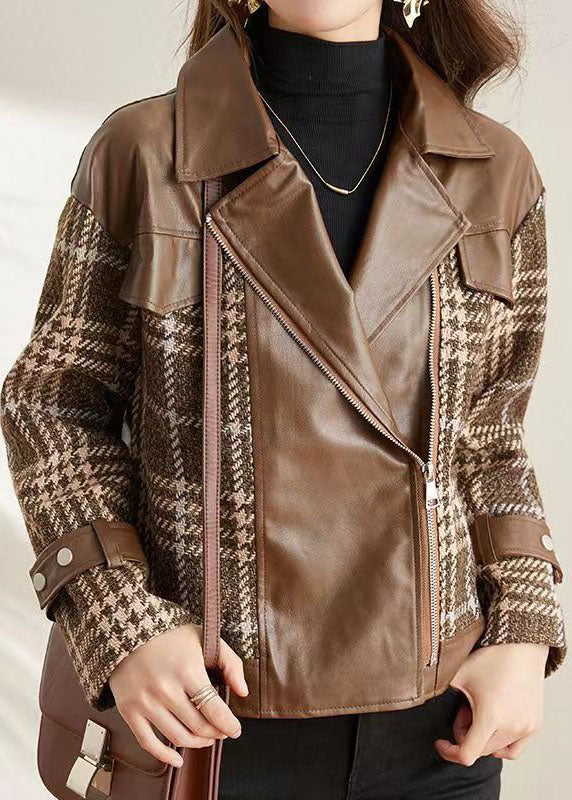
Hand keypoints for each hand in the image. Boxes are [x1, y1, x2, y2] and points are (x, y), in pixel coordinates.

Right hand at [109, 623, 248, 767]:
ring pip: (177, 737)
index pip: (214, 710)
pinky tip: (177, 760)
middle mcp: (165, 689)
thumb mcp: (204, 637)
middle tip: (222, 731)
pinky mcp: (129, 710)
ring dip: (197, 743)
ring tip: (205, 738)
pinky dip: (165, 757)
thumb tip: (243, 692)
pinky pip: (148, 743)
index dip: (229, 725)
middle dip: (216, 733)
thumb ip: (230, 662)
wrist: (128, 631)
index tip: (235, 729)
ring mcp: (146, 702)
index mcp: (187, 670)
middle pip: (198, 726)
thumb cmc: (170, 635)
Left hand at [435, 642, 548, 765]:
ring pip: (497, 750)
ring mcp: (526, 728)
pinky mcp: (534, 725)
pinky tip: (494, 722)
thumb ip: (439, 690)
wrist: (522, 644)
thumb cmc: (491, 657)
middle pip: (480, 750)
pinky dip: (501, 743)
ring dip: (483, 738)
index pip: (467, 754)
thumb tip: (419, 697)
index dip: (449, 752)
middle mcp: (512, 727)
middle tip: (465, 707)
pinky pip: (514, 748)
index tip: (441, 742)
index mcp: (490, 716)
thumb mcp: (459, 673)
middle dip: (466, 733)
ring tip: (481, 710)